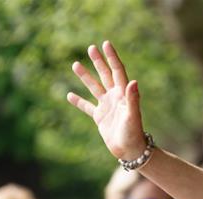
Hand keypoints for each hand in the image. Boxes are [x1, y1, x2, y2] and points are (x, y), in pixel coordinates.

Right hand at [67, 41, 146, 159]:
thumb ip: (132, 98)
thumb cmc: (134, 133)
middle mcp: (115, 98)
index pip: (117, 71)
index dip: (112, 58)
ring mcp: (107, 107)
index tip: (106, 44)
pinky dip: (79, 101)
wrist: (130, 150)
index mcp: (123, 94)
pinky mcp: (100, 117)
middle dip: (99, 62)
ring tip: (75, 64)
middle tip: (91, 48)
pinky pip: (87, 107)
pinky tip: (69, 95)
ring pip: (94, 88)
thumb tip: (133, 81)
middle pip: (106, 75)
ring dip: (86, 77)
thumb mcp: (132, 115)